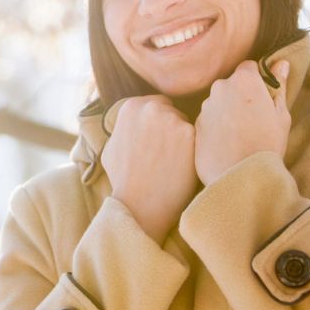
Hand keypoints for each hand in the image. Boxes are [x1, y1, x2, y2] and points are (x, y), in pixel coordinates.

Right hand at [101, 95, 200, 244]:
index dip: (158, 124)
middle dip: (171, 128)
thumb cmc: (124, 180)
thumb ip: (123, 128)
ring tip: (174, 163)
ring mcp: (171, 119)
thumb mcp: (111, 148)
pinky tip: (184, 166)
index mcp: (131, 106)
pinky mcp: (189, 134)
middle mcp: (150, 107)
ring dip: (184, 139)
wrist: (140, 205)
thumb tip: (129, 123)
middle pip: (173, 111)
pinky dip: (194, 151)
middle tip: (167, 153)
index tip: (158, 141)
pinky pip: (198, 138)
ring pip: (186, 124)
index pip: (156, 104)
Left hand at [194, 59, 291, 186]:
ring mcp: (205, 107)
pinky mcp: (195, 125)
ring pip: (218, 102)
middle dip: (240, 96)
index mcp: (244, 80)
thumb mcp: (281, 114)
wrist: (242, 176)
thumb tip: (282, 63)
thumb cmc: (267, 144)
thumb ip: (279, 86)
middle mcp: (220, 88)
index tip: (262, 96)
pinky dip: (216, 127)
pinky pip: (208, 120)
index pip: (249, 68)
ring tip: (240, 135)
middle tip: (253, 119)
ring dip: (227, 111)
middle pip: (231, 85)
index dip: (256, 81)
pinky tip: (227, 144)